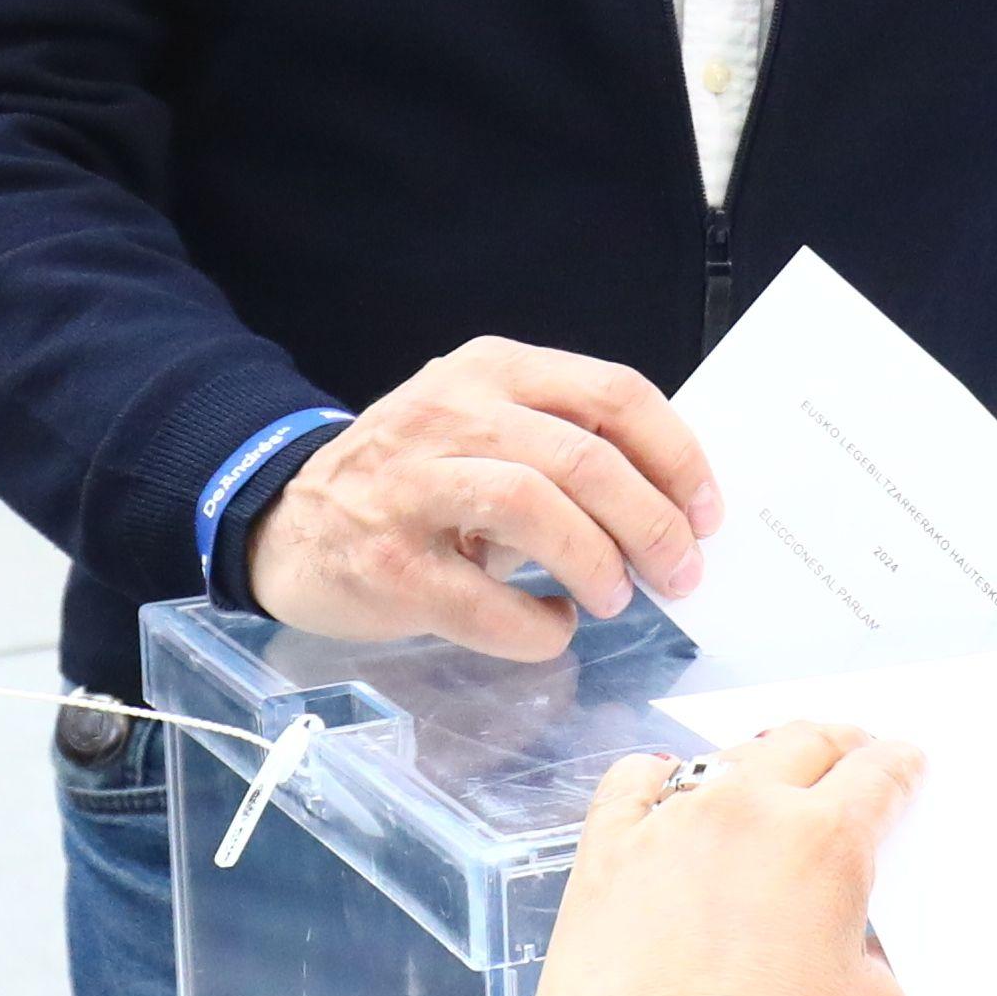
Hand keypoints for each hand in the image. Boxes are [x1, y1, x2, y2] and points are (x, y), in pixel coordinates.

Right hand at [250, 337, 721, 660]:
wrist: (288, 521)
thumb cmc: (414, 479)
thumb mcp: (487, 428)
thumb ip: (568, 446)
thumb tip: (676, 509)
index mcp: (493, 369)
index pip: (614, 394)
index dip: (677, 457)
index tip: (708, 513)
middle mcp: (451, 411)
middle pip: (584, 456)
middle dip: (652, 525)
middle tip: (680, 574)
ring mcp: (410, 483)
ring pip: (533, 505)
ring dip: (596, 563)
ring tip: (615, 598)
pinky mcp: (385, 561)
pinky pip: (483, 599)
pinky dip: (535, 624)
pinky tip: (550, 626)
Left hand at [529, 715, 923, 995]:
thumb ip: (871, 949)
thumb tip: (845, 936)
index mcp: (827, 840)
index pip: (878, 774)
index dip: (898, 767)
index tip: (901, 767)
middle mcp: (748, 812)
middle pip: (802, 744)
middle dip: (836, 747)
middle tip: (846, 758)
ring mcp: (668, 825)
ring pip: (723, 760)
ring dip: (754, 765)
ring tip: (760, 785)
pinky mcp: (603, 854)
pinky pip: (629, 783)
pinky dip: (654, 779)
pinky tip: (663, 789)